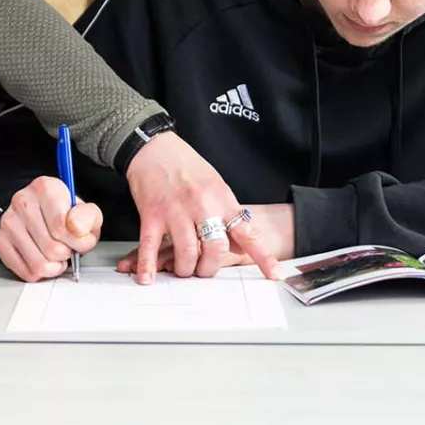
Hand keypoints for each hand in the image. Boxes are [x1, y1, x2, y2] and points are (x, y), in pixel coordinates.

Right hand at [0, 176, 103, 281]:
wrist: (42, 213)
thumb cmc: (65, 214)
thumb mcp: (87, 212)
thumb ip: (88, 218)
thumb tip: (78, 229)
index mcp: (45, 188)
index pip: (61, 227)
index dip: (78, 242)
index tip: (81, 240)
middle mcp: (22, 201)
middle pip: (51, 248)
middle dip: (66, 254)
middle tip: (68, 247)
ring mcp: (8, 221)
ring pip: (38, 263)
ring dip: (54, 266)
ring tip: (57, 255)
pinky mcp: (0, 240)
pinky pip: (24, 271)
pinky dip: (39, 273)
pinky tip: (44, 260)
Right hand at [123, 133, 281, 282]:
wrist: (154, 147)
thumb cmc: (185, 165)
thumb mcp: (216, 185)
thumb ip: (228, 214)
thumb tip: (240, 244)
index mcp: (222, 199)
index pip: (248, 232)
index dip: (263, 256)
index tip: (275, 274)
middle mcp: (202, 205)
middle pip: (216, 249)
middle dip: (210, 268)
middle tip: (204, 269)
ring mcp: (176, 211)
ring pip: (187, 253)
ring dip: (186, 269)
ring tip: (183, 269)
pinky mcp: (152, 215)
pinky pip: (151, 247)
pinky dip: (149, 266)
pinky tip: (148, 277)